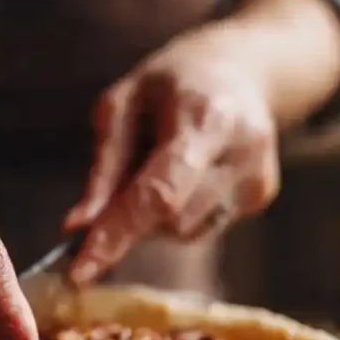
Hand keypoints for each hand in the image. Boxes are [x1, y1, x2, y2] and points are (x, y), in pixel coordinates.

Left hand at [64, 27, 280, 283]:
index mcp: (205, 118)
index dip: (117, 235)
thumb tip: (78, 227)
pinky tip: (186, 173)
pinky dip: (178, 212)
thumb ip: (103, 168)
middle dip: (130, 218)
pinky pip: (201, 227)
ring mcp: (257, 177)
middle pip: (170, 220)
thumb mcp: (122, 103)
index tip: (79, 272)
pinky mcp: (261, 195)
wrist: (244, 67)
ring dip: (154, 216)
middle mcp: (241, 151)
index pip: (158, 194)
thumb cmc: (171, 82)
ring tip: (160, 162)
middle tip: (114, 188)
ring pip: (183, 232)